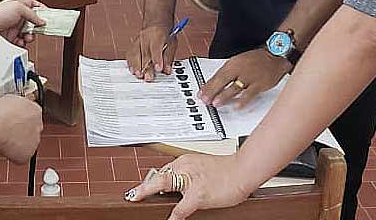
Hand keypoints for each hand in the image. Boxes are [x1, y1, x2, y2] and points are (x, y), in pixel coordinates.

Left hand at [0, 0, 45, 46]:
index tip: (49, 15)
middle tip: (39, 29)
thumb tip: (41, 21)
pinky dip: (23, 43)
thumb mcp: (19, 8)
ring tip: (27, 37)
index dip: (42, 9)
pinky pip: (21, 41)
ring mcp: (14, 27)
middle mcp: (17, 16)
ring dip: (30, 36)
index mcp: (19, 5)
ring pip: (28, 33)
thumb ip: (32, 14)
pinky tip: (20, 41)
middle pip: (33, 21)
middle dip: (37, 27)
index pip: (34, 5)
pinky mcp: (11, 37)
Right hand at [0, 94, 42, 162]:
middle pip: (32, 131)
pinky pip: (21, 156)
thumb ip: (17, 107)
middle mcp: (38, 125)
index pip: (32, 117)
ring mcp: (35, 140)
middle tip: (8, 133)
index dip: (21, 121)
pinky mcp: (28, 153)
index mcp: (35, 111)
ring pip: (27, 145)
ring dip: (17, 144)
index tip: (13, 123)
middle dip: (22, 133)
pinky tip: (4, 149)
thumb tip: (12, 109)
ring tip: (3, 140)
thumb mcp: (10, 100)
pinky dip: (13, 155)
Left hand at [124, 154, 255, 219]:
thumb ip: (187, 175)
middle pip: (158, 177)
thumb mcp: (202, 167)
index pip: (162, 171)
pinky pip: (180, 208)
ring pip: (164, 186)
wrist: (243, 170)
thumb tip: (175, 187)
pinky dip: (173, 216)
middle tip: (133, 196)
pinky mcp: (198, 194)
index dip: (150, 182)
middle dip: (144, 187)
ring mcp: (190, 180)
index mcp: (184, 161)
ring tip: (139, 199)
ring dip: (150, 194)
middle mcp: (185, 167)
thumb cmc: (227, 171)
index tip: (140, 189)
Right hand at [126, 25, 176, 81]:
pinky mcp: (133, 45)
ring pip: (135, 54)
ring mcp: (138, 41)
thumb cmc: (164, 34)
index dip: (157, 59)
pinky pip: (130, 55)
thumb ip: (168, 58)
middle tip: (148, 78)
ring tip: (139, 75)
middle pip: (144, 54)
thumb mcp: (171, 44)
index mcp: (157, 35)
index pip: (156, 48)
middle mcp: (146, 37)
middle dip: (146, 67)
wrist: (156, 23)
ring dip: (136, 66)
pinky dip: (131, 64)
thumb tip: (167, 69)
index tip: (159, 68)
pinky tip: (133, 70)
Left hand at [198, 49, 289, 107]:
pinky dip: (243, 100)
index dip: (208, 85)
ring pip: (235, 87)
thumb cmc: (256, 60)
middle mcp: (240, 69)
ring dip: (224, 96)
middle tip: (205, 100)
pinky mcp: (260, 84)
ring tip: (216, 103)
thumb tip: (213, 86)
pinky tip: (238, 106)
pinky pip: (250, 93)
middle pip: (223, 81)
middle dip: (212, 91)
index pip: (217, 75)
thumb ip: (227, 74)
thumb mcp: (238, 62)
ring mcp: (250, 77)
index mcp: (233, 63)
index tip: (200, 94)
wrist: (275, 56)